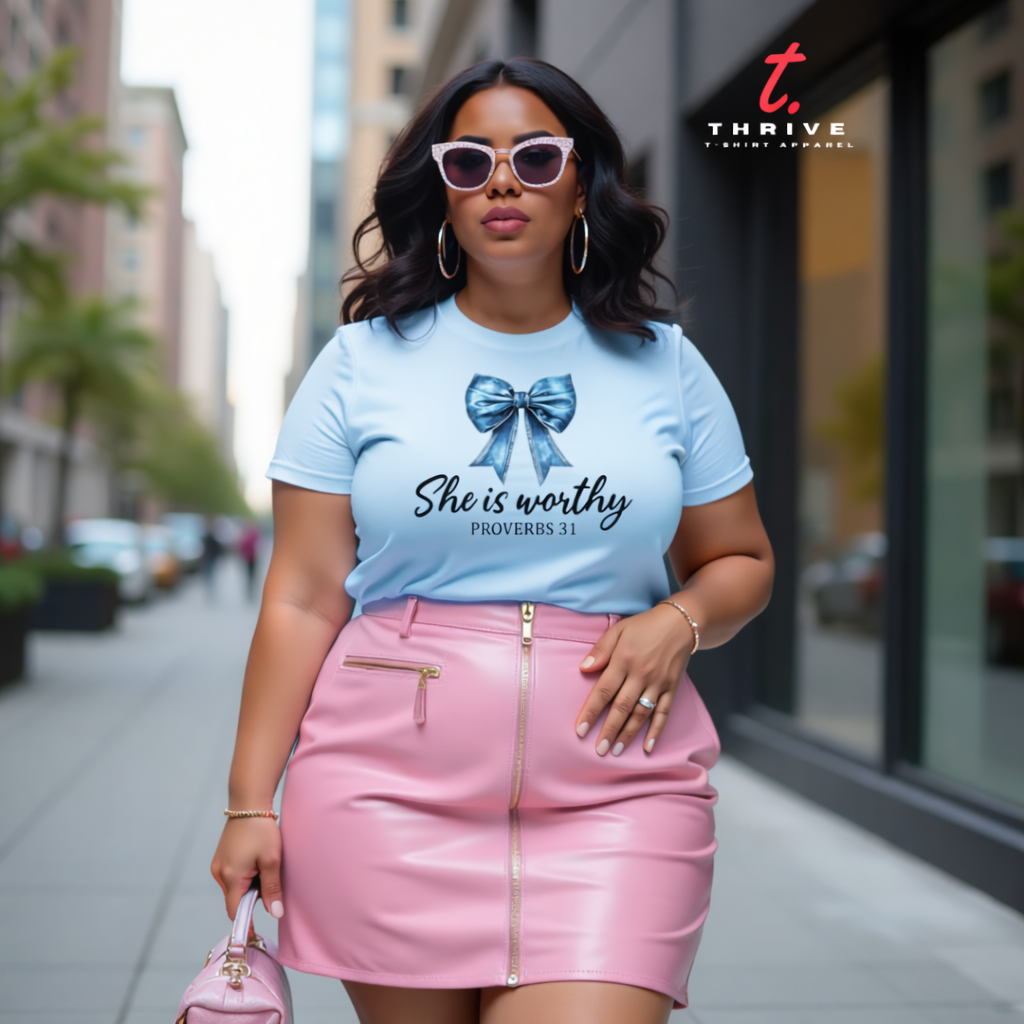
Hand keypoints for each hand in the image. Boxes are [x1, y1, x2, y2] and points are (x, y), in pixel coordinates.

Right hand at [211, 817, 284, 920]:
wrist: (249, 803)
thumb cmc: (261, 830)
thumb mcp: (272, 860)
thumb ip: (272, 889)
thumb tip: (275, 913)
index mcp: (231, 877)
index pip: (235, 911)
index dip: (248, 918)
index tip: (261, 919)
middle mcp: (219, 873)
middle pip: (235, 899)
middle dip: (252, 896)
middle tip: (269, 877)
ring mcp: (218, 865)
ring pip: (234, 888)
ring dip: (249, 884)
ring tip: (262, 864)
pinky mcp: (220, 858)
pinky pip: (232, 876)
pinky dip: (244, 875)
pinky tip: (255, 859)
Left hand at [575, 603, 692, 755]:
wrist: (680, 622)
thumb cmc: (645, 626)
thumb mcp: (618, 630)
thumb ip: (600, 650)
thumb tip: (583, 669)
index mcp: (623, 660)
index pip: (603, 691)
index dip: (591, 712)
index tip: (580, 730)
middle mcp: (640, 674)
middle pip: (621, 707)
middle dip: (609, 730)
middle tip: (599, 750)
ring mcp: (658, 683)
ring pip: (641, 713)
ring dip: (628, 734)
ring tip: (616, 751)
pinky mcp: (672, 687)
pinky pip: (664, 712)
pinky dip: (656, 730)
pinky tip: (648, 746)